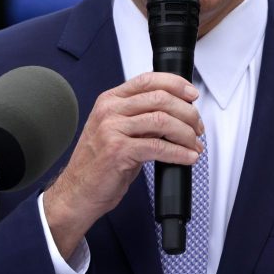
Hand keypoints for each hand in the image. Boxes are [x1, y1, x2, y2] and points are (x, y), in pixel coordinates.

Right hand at [42, 72, 203, 258]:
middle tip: (197, 127)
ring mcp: (112, 129)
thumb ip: (141, 116)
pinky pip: (158, 147)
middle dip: (187, 113)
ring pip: (162, 120)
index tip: (192, 95)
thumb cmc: (99, 164)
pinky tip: (187, 157)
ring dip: (186, 133)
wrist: (76, 193)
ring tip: (194, 144)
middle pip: (160, 98)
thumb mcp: (117, 130)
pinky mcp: (118, 151)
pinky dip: (178, 153)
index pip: (148, 79)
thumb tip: (178, 112)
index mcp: (110, 100)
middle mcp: (109, 110)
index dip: (176, 84)